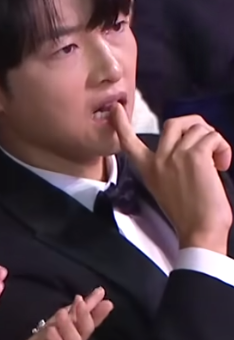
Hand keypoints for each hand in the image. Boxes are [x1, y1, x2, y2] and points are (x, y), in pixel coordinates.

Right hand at [111, 107, 232, 252]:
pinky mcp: (195, 156)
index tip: (116, 109)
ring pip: (199, 129)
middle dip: (195, 126)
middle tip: (208, 143)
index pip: (128, 141)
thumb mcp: (166, 188)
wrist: (199, 230)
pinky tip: (223, 164)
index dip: (121, 123)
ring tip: (219, 161)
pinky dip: (223, 148)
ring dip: (215, 141)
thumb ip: (169, 166)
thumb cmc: (188, 214)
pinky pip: (213, 137)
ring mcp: (176, 155)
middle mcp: (158, 159)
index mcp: (147, 168)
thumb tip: (191, 147)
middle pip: (174, 123)